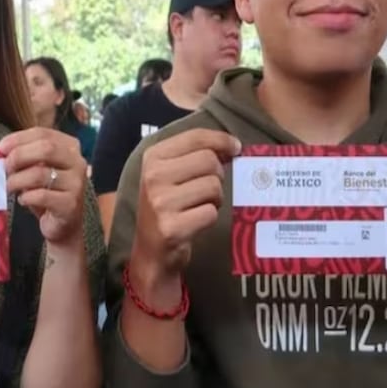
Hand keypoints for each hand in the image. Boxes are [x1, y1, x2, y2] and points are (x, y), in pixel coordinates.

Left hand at [0, 128, 87, 245]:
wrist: (63, 224)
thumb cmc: (46, 192)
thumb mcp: (35, 169)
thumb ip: (23, 156)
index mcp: (69, 147)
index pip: (43, 133)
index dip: (19, 138)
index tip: (1, 148)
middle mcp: (77, 162)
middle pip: (46, 148)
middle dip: (19, 156)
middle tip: (4, 167)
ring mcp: (77, 183)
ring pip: (40, 173)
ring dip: (17, 180)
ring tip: (8, 187)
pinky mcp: (70, 204)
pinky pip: (41, 196)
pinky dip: (26, 197)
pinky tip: (22, 200)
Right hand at [133, 128, 241, 276]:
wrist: (150, 250)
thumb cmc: (166, 206)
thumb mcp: (170, 173)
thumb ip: (195, 154)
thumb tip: (233, 145)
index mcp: (152, 157)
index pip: (195, 136)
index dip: (221, 140)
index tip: (236, 148)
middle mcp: (153, 176)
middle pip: (209, 161)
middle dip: (217, 176)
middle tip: (207, 189)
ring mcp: (161, 203)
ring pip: (213, 187)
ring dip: (214, 199)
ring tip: (198, 206)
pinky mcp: (172, 228)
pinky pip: (211, 213)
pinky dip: (210, 218)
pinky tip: (195, 222)